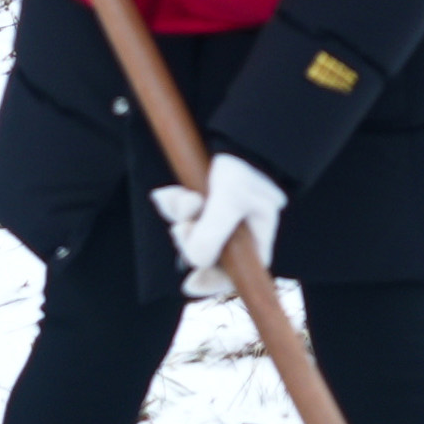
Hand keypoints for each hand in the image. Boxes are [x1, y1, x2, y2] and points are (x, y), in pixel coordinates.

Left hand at [155, 159, 284, 292]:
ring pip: (190, 232)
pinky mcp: (203, 206)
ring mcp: (218, 220)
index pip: (234, 277)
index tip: (188, 285)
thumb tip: (194, 261)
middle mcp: (236, 236)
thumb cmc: (243, 170)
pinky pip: (182, 214)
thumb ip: (213, 231)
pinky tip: (169, 192)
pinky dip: (174, 204)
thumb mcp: (230, 200)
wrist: (237, 139)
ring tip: (185, 196)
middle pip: (204, 255)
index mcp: (254, 242)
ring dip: (181, 216)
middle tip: (185, 220)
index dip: (211, 283)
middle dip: (189, 238)